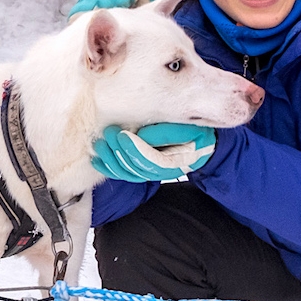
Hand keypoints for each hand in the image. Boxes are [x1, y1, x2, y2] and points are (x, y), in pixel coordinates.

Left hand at [90, 123, 216, 182]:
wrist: (203, 144)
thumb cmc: (194, 129)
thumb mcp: (186, 126)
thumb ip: (166, 131)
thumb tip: (142, 135)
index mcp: (182, 156)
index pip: (154, 158)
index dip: (135, 148)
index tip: (121, 135)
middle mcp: (169, 169)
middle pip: (140, 167)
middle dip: (120, 151)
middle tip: (108, 134)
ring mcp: (156, 173)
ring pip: (131, 173)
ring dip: (112, 159)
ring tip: (100, 145)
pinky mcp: (146, 171)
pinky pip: (127, 174)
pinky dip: (110, 168)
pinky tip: (98, 160)